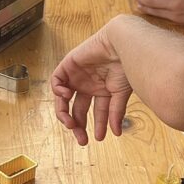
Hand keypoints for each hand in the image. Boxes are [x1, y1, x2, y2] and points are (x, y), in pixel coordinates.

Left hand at [50, 23, 132, 145]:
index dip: (96, 126)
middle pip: (78, 110)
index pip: (96, 112)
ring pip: (64, 99)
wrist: (123, 44)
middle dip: (79, 125)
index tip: (98, 138)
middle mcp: (89, 85)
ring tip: (70, 123)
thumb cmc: (126, 65)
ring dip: (64, 113)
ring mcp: (78, 76)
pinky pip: (56, 81)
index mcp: (102, 90)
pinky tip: (66, 97)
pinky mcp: (68, 65)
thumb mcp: (121, 93)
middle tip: (81, 139)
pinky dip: (58, 91)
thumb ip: (115, 112)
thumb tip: (116, 133)